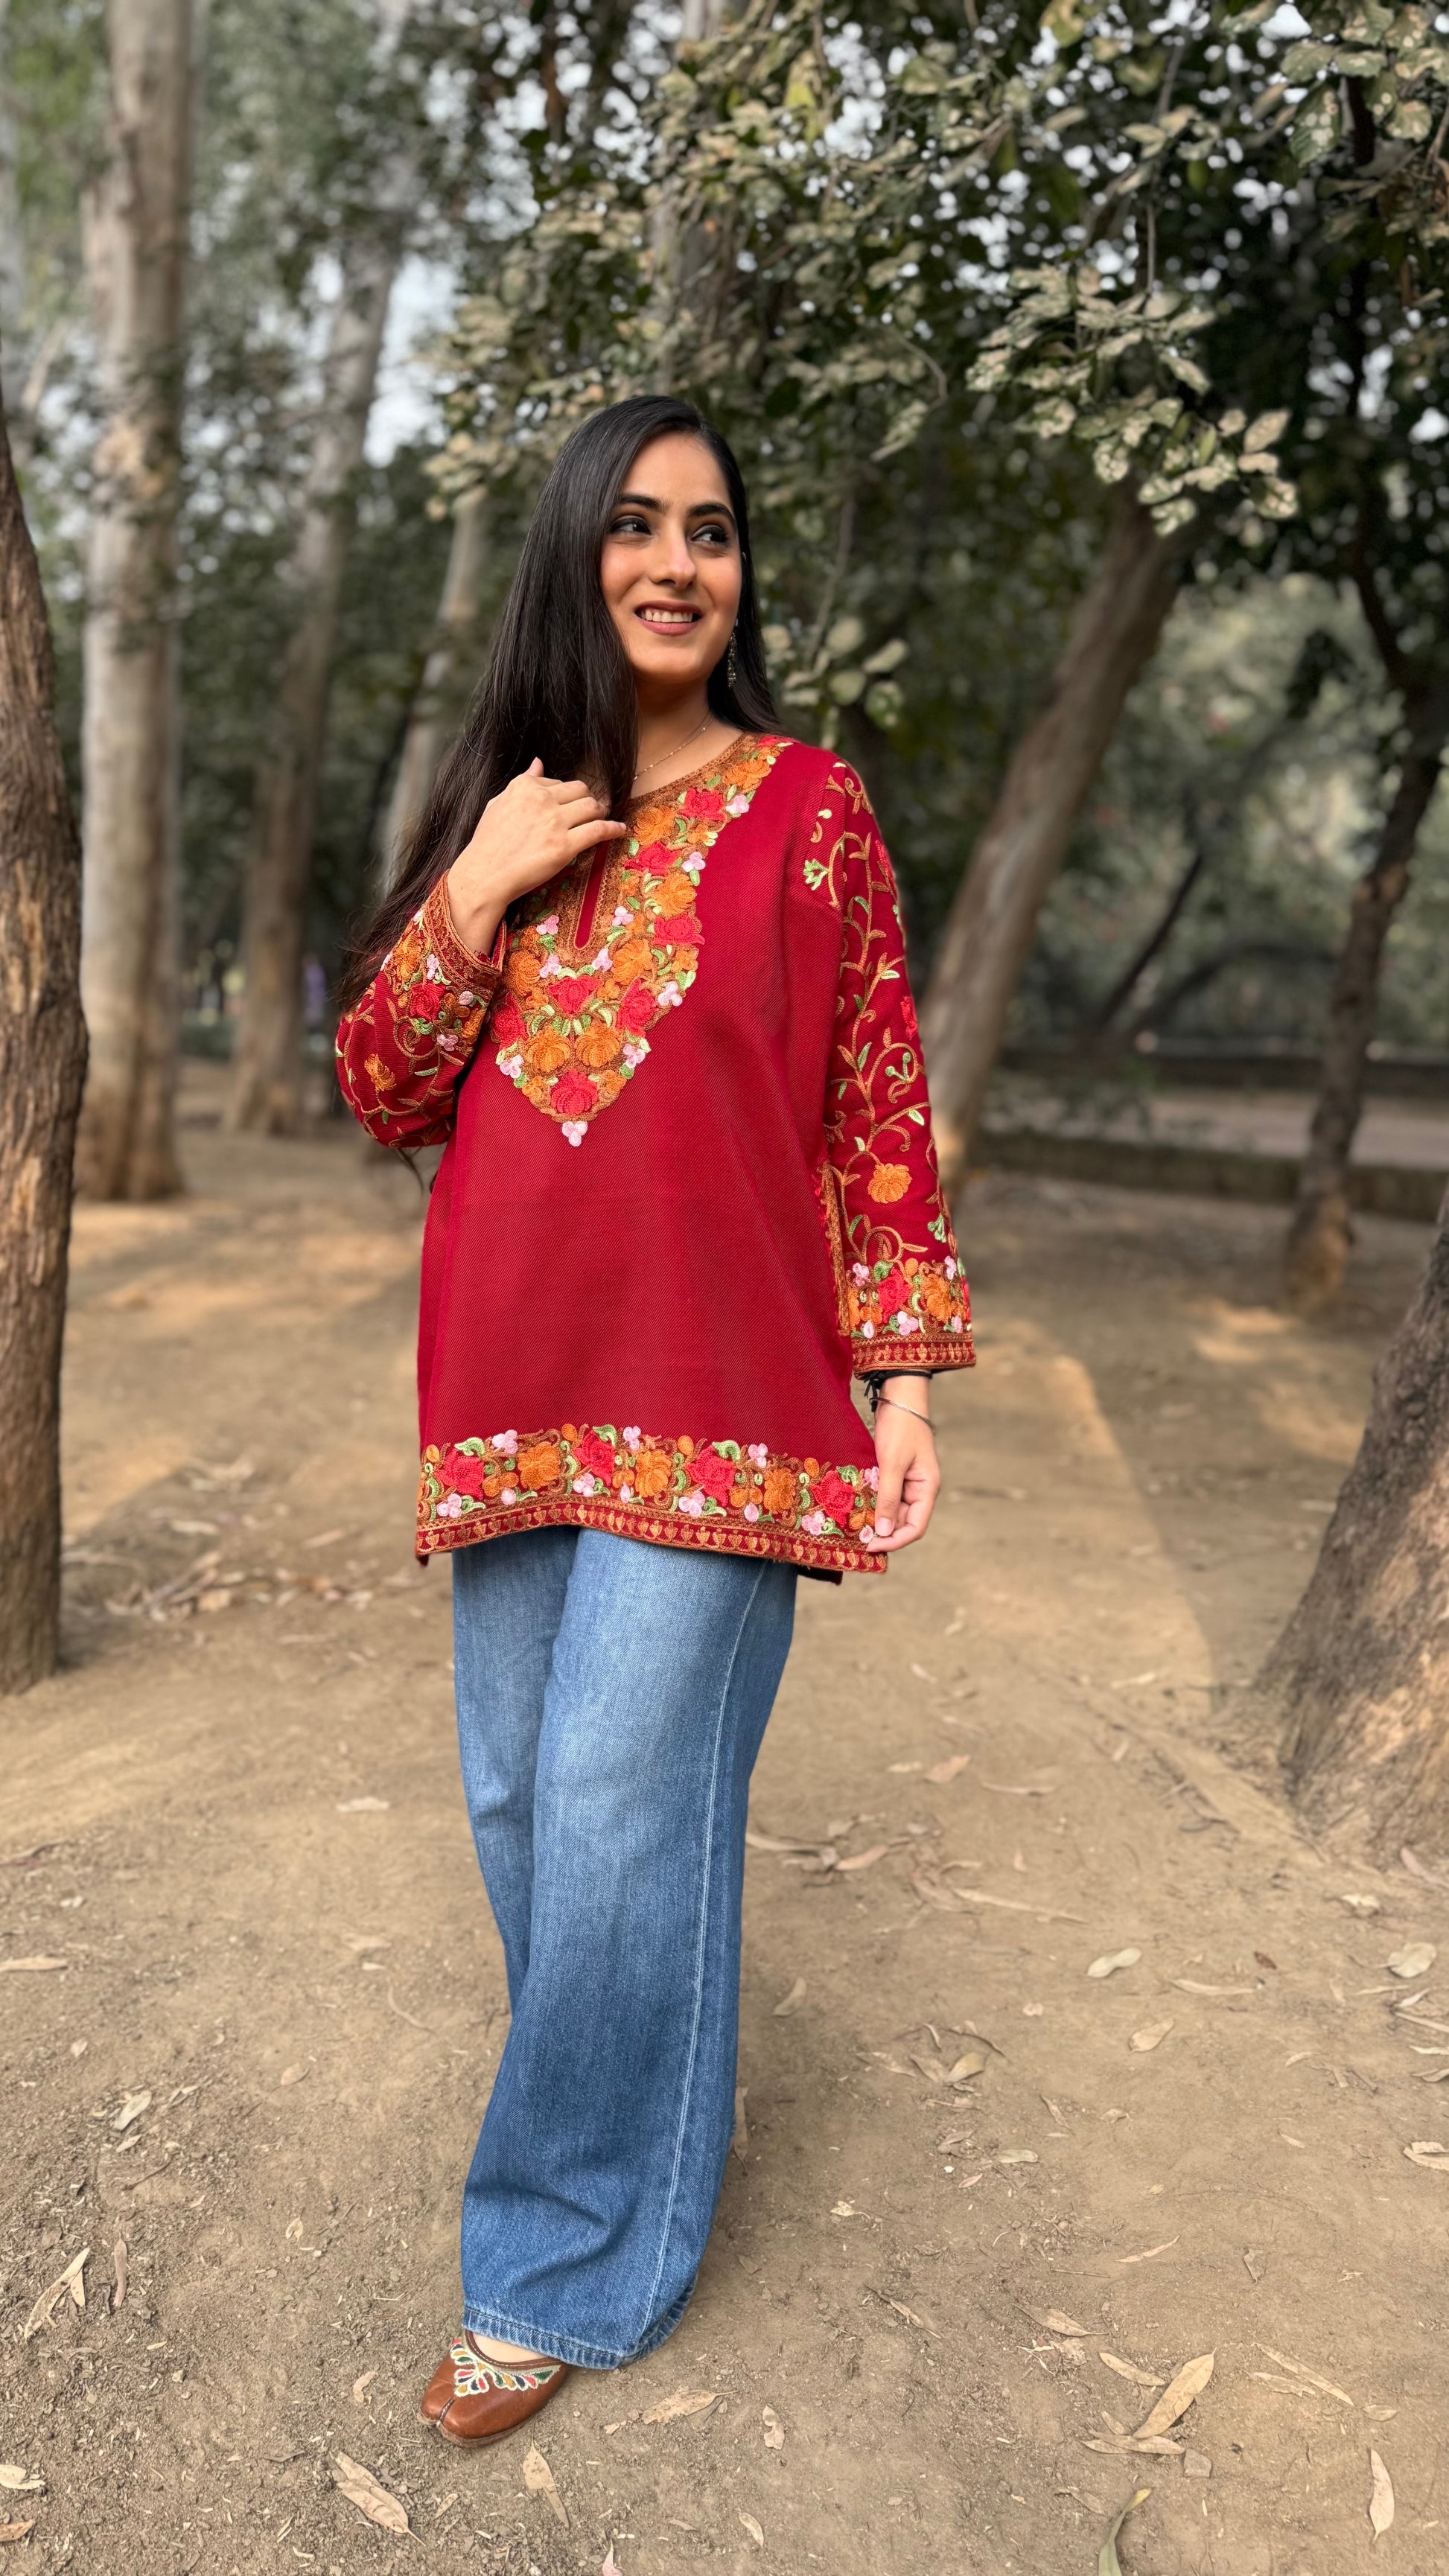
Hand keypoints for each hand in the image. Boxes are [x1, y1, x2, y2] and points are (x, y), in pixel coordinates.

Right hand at [446, 759, 627, 956]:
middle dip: (587, 800)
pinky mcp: (565, 846)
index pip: (560, 782)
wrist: (484, 874)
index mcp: (525, 786)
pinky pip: (598, 830)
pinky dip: (613, 828)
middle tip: (589, 812)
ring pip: (592, 807)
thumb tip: (538, 761)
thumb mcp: (499, 803)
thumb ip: (523, 781)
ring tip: (600, 820)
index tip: (570, 805)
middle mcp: (541, 799)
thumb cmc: (487, 843)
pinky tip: (619, 829)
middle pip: (581, 790)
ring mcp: (554, 822)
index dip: (567, 795)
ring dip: (599, 813)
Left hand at [862, 1377, 938, 1552]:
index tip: (871, 1546)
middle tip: (855, 1539)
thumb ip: (888, 1497)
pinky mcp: (892, 1474)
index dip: (894, 1541)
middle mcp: (918, 1490)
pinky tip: (853, 1507)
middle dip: (881, 1532)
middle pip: (901, 1522)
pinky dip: (870, 1503)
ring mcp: (906, 1483)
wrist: (899, 1397)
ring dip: (874, 1518)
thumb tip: (883, 1532)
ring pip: (890, 1511)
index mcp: (927, 1489)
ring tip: (851, 1526)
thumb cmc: (901, 1428)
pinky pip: (882, 1496)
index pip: (915, 1528)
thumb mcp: (893, 1463)